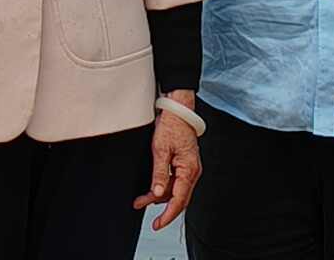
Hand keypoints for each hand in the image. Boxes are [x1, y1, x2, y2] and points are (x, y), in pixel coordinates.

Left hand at [133, 94, 202, 229]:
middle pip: (178, 198)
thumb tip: (159, 194)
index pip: (179, 200)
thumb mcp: (160, 150)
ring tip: (140, 199)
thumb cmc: (172, 126)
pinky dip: (164, 187)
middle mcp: (192, 172)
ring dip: (159, 196)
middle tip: (141, 208)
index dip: (168, 215)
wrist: (178, 110)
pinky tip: (152, 189)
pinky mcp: (184, 165)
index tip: (158, 224)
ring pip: (175, 191)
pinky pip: (175, 182)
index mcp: (189, 170)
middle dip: (160, 207)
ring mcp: (189, 168)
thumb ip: (160, 174)